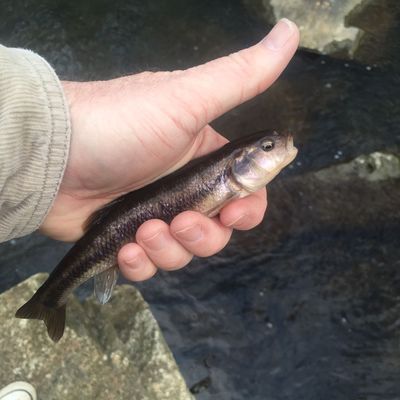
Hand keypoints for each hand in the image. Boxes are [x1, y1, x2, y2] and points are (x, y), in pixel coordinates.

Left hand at [40, 19, 299, 280]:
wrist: (51, 151)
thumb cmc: (122, 123)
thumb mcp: (186, 98)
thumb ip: (242, 76)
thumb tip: (291, 31)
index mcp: (203, 160)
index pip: (244, 194)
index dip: (247, 210)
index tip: (235, 214)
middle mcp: (182, 190)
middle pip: (216, 232)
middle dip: (202, 236)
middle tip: (177, 222)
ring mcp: (154, 217)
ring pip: (182, 253)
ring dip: (167, 250)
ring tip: (142, 231)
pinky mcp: (125, 239)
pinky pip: (147, 266)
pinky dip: (140, 264)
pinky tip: (126, 249)